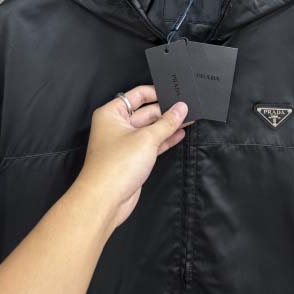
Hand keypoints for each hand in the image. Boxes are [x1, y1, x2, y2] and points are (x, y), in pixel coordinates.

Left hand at [73, 85, 188, 233]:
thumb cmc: (115, 167)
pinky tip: (180, 134)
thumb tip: (181, 108)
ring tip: (189, 119)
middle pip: (145, 112)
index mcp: (111, 113)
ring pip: (150, 128)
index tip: (174, 92)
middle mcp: (117, 126)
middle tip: (186, 108)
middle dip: (165, 111)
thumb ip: (167, 122)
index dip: (156, 92)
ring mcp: (125, 143)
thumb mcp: (146, 139)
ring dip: (168, 125)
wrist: (105, 201)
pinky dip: (165, 139)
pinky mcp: (133, 158)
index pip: (137, 95)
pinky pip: (152, 143)